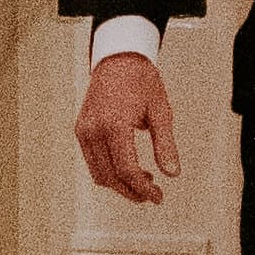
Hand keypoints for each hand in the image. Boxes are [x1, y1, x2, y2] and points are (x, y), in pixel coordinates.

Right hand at [76, 51, 180, 204]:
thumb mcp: (161, 111)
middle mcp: (94, 129)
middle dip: (131, 191)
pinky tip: (128, 168)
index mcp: (114, 124)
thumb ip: (165, 145)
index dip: (143, 188)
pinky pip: (93, 161)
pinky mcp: (81, 129)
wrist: (119, 58)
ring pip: (98, 173)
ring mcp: (84, 130)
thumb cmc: (141, 81)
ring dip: (120, 184)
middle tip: (152, 195)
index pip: (126, 169)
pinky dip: (109, 171)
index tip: (157, 196)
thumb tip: (172, 173)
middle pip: (110, 177)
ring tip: (144, 181)